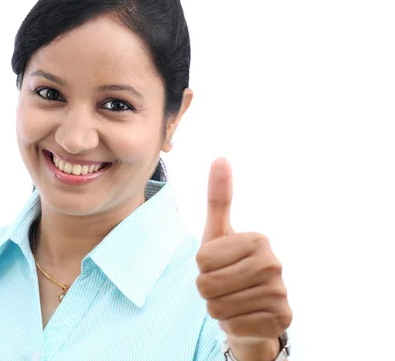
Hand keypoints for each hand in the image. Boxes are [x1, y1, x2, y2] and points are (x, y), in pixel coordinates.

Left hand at [196, 157, 291, 357]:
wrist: (252, 308)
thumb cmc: (229, 267)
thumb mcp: (218, 233)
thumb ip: (218, 198)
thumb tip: (220, 157)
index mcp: (258, 240)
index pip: (202, 260)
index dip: (202, 268)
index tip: (219, 265)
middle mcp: (274, 264)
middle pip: (207, 284)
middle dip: (207, 290)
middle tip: (224, 286)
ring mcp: (280, 293)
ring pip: (218, 307)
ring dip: (218, 308)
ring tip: (233, 300)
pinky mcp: (281, 321)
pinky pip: (233, 326)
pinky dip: (232, 325)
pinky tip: (244, 317)